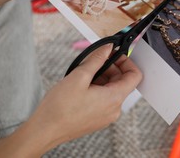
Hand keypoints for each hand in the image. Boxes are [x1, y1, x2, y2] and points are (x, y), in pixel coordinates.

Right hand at [25, 44, 141, 153]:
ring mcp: (106, 116)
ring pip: (112, 90)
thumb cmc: (59, 108)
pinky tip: (82, 84)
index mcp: (114, 99)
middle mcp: (114, 109)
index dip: (127, 62)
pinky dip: (97, 87)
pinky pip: (104, 99)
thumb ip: (97, 59)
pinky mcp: (97, 118)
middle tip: (95, 60)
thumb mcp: (79, 76)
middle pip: (122, 82)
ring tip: (84, 73)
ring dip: (102, 77)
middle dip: (111, 67)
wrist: (45, 130)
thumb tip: (108, 48)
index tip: (114, 54)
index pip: (135, 76)